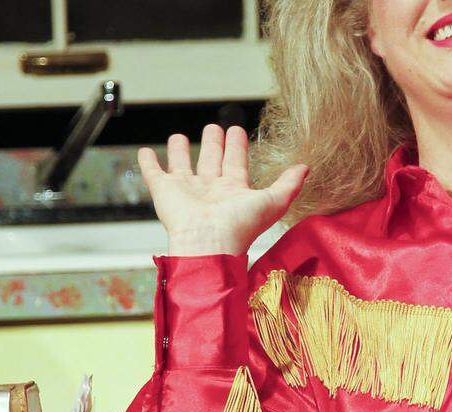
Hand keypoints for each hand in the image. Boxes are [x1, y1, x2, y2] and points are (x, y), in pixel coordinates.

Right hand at [138, 124, 308, 255]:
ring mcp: (186, 191)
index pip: (236, 163)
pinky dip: (148, 163)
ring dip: (180, 151)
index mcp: (233, 191)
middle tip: (214, 128)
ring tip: (179, 137)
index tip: (237, 131)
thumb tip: (306, 168)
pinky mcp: (163, 192)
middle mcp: (209, 190)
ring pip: (182, 165)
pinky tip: (145, 153)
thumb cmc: (241, 227)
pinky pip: (153, 173)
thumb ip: (289, 184)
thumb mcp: (273, 201)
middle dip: (213, 144)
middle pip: (210, 162)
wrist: (209, 242)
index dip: (237, 147)